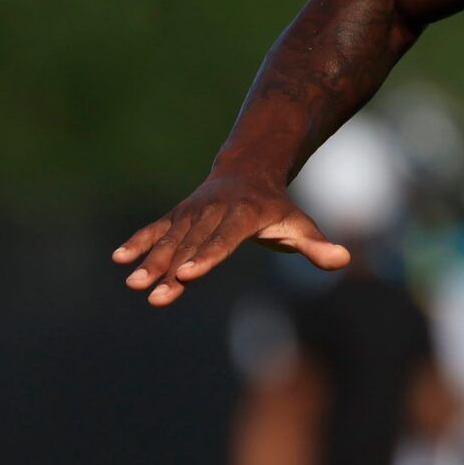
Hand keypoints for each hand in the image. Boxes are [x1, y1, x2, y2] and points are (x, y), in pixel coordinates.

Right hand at [112, 167, 349, 305]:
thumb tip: (345, 260)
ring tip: (133, 283)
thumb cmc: (278, 209)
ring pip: (171, 239)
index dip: (207, 257)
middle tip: (153, 292)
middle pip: (192, 244)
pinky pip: (157, 229)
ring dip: (151, 261)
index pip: (224, 240)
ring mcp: (194, 212)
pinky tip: (118, 258)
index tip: (187, 275)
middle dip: (172, 268)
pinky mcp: (178, 215)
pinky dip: (139, 241)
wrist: (250, 172)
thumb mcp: (299, 225)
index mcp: (245, 215)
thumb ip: (317, 246)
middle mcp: (215, 211)